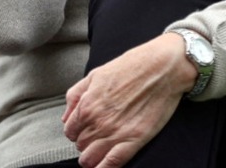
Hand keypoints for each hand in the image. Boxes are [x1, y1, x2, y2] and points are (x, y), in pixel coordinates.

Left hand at [61, 34, 192, 167]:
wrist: (160, 68)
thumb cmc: (129, 67)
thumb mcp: (94, 75)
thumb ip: (75, 96)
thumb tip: (65, 117)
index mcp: (87, 105)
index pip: (69, 131)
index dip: (74, 132)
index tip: (81, 131)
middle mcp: (97, 122)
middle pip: (80, 145)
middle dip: (84, 143)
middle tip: (93, 138)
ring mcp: (115, 133)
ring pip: (91, 158)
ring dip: (91, 158)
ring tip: (97, 153)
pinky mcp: (134, 140)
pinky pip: (112, 163)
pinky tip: (103, 167)